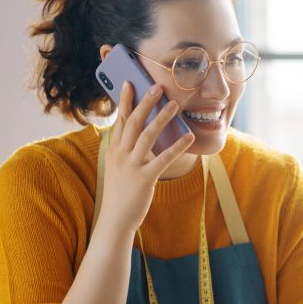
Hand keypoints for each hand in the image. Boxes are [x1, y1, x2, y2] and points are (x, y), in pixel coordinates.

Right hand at [99, 81, 194, 232]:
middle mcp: (120, 155)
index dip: (124, 101)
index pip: (119, 120)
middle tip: (156, 86)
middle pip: (132, 123)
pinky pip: (163, 159)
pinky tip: (188, 136)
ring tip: (174, 105)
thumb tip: (141, 133)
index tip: (129, 83)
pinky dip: (177, 146)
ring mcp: (131, 166)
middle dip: (144, 102)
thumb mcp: (118, 168)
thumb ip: (126, 151)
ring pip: (146, 136)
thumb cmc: (121, 193)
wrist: (115, 220)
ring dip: (161, 118)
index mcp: (114, 151)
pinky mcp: (144, 179)